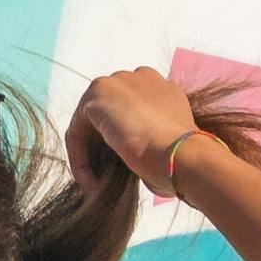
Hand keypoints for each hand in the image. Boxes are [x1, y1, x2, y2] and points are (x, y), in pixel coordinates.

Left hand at [65, 65, 198, 196]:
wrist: (181, 154)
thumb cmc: (183, 160)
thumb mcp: (169, 144)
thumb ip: (149, 138)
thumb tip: (130, 154)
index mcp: (164, 90)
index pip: (133, 111)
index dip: (124, 139)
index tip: (121, 168)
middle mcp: (141, 78)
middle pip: (110, 112)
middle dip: (102, 144)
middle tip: (103, 175)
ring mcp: (118, 82)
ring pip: (91, 123)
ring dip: (89, 155)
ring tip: (95, 183)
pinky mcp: (97, 95)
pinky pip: (77, 131)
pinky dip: (80, 159)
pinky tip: (89, 181)